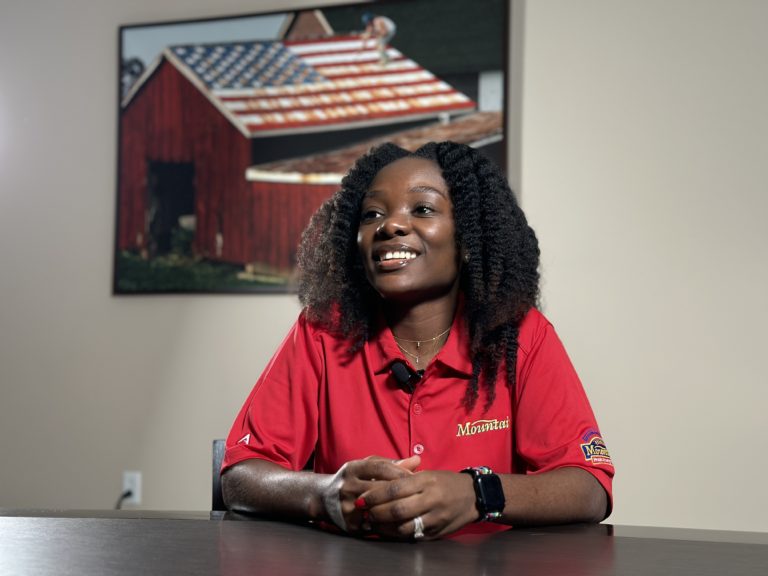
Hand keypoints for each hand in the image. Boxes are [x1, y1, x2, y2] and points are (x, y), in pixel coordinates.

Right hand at [321, 455, 419, 532]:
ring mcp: (346, 507)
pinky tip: (401, 520)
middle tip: (418, 493)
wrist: (322, 498)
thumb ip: (391, 464)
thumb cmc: (352, 479)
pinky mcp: (349, 524)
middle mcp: (347, 487)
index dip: (399, 471)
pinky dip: (389, 522)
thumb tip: (417, 460)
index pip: (380, 468)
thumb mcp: (366, 467)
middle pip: (380, 489)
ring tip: (413, 506)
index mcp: (351, 469)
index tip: (413, 476)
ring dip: (397, 508)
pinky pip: (375, 524)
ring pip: (379, 508)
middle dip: (401, 491)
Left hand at [358, 470, 478, 539]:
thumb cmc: (445, 482)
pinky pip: (413, 535)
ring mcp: (435, 517)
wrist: (473, 496)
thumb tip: (376, 481)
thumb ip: (403, 477)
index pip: (395, 488)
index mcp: (426, 480)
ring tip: (372, 522)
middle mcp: (431, 498)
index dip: (375, 494)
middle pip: (397, 509)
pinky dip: (397, 534)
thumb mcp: (426, 474)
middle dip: (376, 512)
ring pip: (403, 526)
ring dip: (384, 526)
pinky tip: (387, 530)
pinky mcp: (437, 532)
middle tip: (363, 511)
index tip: (362, 497)